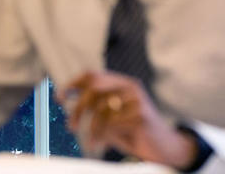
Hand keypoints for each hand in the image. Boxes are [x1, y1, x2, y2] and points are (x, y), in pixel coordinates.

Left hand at [59, 71, 196, 168]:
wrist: (165, 149)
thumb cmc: (134, 133)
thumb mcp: (112, 119)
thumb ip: (95, 110)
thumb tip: (67, 105)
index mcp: (122, 83)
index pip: (92, 75)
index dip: (73, 83)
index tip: (59, 97)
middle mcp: (130, 87)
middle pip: (94, 88)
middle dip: (78, 107)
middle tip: (71, 126)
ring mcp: (137, 100)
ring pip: (101, 109)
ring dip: (90, 128)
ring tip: (88, 141)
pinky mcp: (141, 116)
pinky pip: (111, 124)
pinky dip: (100, 137)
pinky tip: (98, 146)